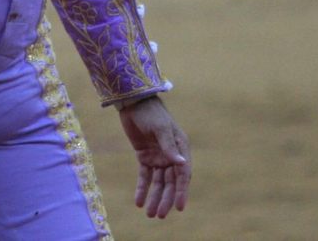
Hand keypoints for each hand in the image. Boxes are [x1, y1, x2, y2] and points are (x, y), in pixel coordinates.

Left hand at [118, 95, 190, 218]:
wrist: (134, 102)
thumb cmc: (151, 113)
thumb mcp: (161, 129)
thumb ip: (169, 146)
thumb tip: (181, 164)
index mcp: (181, 148)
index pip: (183, 175)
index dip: (181, 192)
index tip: (178, 207)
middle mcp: (171, 155)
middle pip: (170, 182)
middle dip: (166, 199)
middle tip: (160, 215)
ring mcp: (158, 157)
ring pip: (158, 182)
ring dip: (155, 197)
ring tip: (150, 214)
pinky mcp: (145, 157)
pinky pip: (145, 176)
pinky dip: (142, 189)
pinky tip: (139, 201)